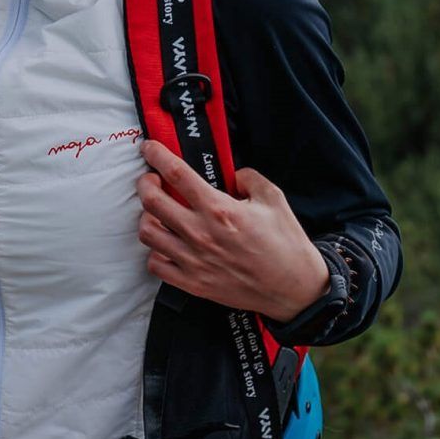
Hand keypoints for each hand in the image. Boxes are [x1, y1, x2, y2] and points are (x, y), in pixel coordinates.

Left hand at [135, 139, 330, 321]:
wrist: (295, 289)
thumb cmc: (285, 245)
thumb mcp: (273, 198)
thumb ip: (248, 177)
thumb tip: (231, 174)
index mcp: (220, 209)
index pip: (176, 174)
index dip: (157, 156)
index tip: (150, 149)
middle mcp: (201, 234)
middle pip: (152, 201)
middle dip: (145, 183)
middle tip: (150, 179)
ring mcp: (194, 260)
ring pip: (148, 232)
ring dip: (147, 217)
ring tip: (156, 212)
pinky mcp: (192, 283)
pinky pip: (156, 265)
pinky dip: (155, 251)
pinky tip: (166, 243)